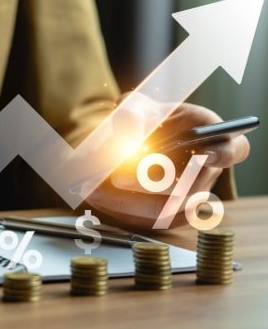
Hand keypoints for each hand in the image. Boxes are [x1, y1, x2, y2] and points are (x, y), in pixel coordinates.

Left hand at [85, 97, 249, 230]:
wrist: (127, 145)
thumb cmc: (142, 122)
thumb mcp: (135, 107)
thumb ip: (132, 113)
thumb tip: (128, 129)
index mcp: (208, 138)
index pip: (234, 149)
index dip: (226, 153)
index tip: (206, 154)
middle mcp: (204, 172)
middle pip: (191, 187)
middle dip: (151, 182)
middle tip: (117, 176)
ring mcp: (188, 198)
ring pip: (166, 210)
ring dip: (127, 202)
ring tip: (94, 189)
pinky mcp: (167, 216)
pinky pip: (147, 221)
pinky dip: (119, 211)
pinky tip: (95, 196)